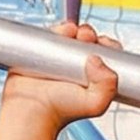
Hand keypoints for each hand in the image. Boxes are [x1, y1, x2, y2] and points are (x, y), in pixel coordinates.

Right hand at [1, 21, 120, 123]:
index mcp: (92, 77)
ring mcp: (57, 59)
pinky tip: (61, 31)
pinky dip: (57, 29)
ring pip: (70, 35)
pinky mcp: (40, 52)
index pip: (106, 54)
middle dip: (89, 34)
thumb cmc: (60, 111)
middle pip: (88, 41)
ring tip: (72, 33)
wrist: (30, 109)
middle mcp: (76, 66)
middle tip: (86, 37)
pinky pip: (51, 34)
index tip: (103, 43)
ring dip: (74, 29)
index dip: (107, 45)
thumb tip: (96, 59)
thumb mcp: (95, 104)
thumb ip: (108, 86)